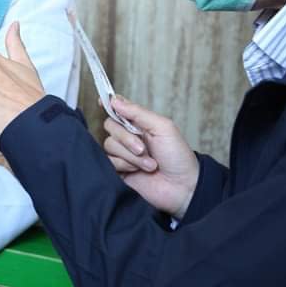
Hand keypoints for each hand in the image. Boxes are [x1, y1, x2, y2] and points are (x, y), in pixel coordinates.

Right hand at [104, 97, 198, 219]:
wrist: (182, 187)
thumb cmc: (178, 157)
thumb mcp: (162, 127)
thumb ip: (137, 112)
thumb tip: (115, 100)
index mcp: (140, 123)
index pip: (118, 108)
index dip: (109, 103)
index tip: (103, 102)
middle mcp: (129, 136)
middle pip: (110, 126)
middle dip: (126, 138)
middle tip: (143, 149)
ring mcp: (123, 153)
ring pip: (109, 145)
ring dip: (130, 156)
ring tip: (149, 164)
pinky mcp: (118, 170)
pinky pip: (108, 161)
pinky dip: (124, 165)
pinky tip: (137, 171)